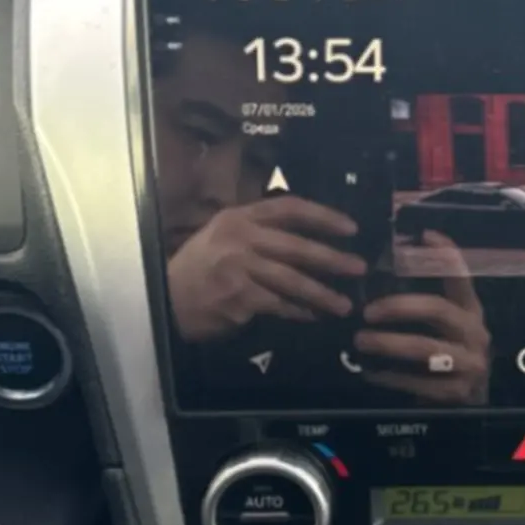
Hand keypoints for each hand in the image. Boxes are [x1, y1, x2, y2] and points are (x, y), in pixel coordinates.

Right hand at [166, 197, 365, 342]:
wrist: (166, 299)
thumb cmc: (199, 268)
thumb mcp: (223, 235)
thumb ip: (260, 231)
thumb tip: (309, 238)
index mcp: (239, 217)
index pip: (289, 207)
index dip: (323, 216)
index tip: (350, 228)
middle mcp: (240, 238)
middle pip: (297, 246)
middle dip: (333, 258)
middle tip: (359, 268)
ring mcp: (239, 268)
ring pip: (293, 280)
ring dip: (322, 294)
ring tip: (345, 304)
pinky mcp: (239, 298)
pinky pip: (279, 305)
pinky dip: (299, 312)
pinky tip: (314, 317)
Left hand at [353, 233, 489, 405]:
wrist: (468, 401)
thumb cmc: (446, 356)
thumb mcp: (442, 327)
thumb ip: (421, 307)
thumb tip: (375, 283)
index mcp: (471, 311)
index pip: (462, 277)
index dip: (446, 254)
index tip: (425, 234)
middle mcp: (475, 333)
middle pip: (438, 310)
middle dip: (399, 307)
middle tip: (367, 312)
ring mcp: (471, 364)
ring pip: (426, 349)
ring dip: (389, 343)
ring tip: (361, 341)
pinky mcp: (459, 392)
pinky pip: (420, 382)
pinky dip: (392, 377)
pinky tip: (371, 373)